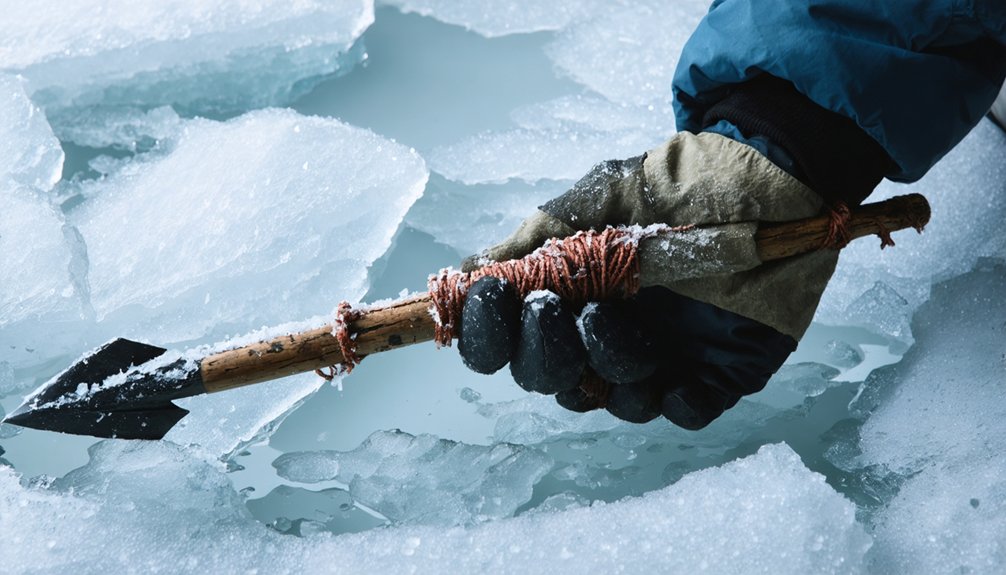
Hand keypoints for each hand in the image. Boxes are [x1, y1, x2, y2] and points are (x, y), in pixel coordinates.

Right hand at [457, 131, 836, 428]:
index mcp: (575, 297)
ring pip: (612, 397)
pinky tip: (674, 377)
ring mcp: (662, 356)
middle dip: (540, 352)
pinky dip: (674, 401)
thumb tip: (466, 271)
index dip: (491, 333)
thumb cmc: (681, 182)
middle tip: (552, 310)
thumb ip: (538, 237)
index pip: (513, 340)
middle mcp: (609, 334)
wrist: (773, 175)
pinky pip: (684, 411)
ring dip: (602, 363)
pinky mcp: (716, 374)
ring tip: (611, 315)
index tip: (491, 298)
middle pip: (552, 378)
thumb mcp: (599, 196)